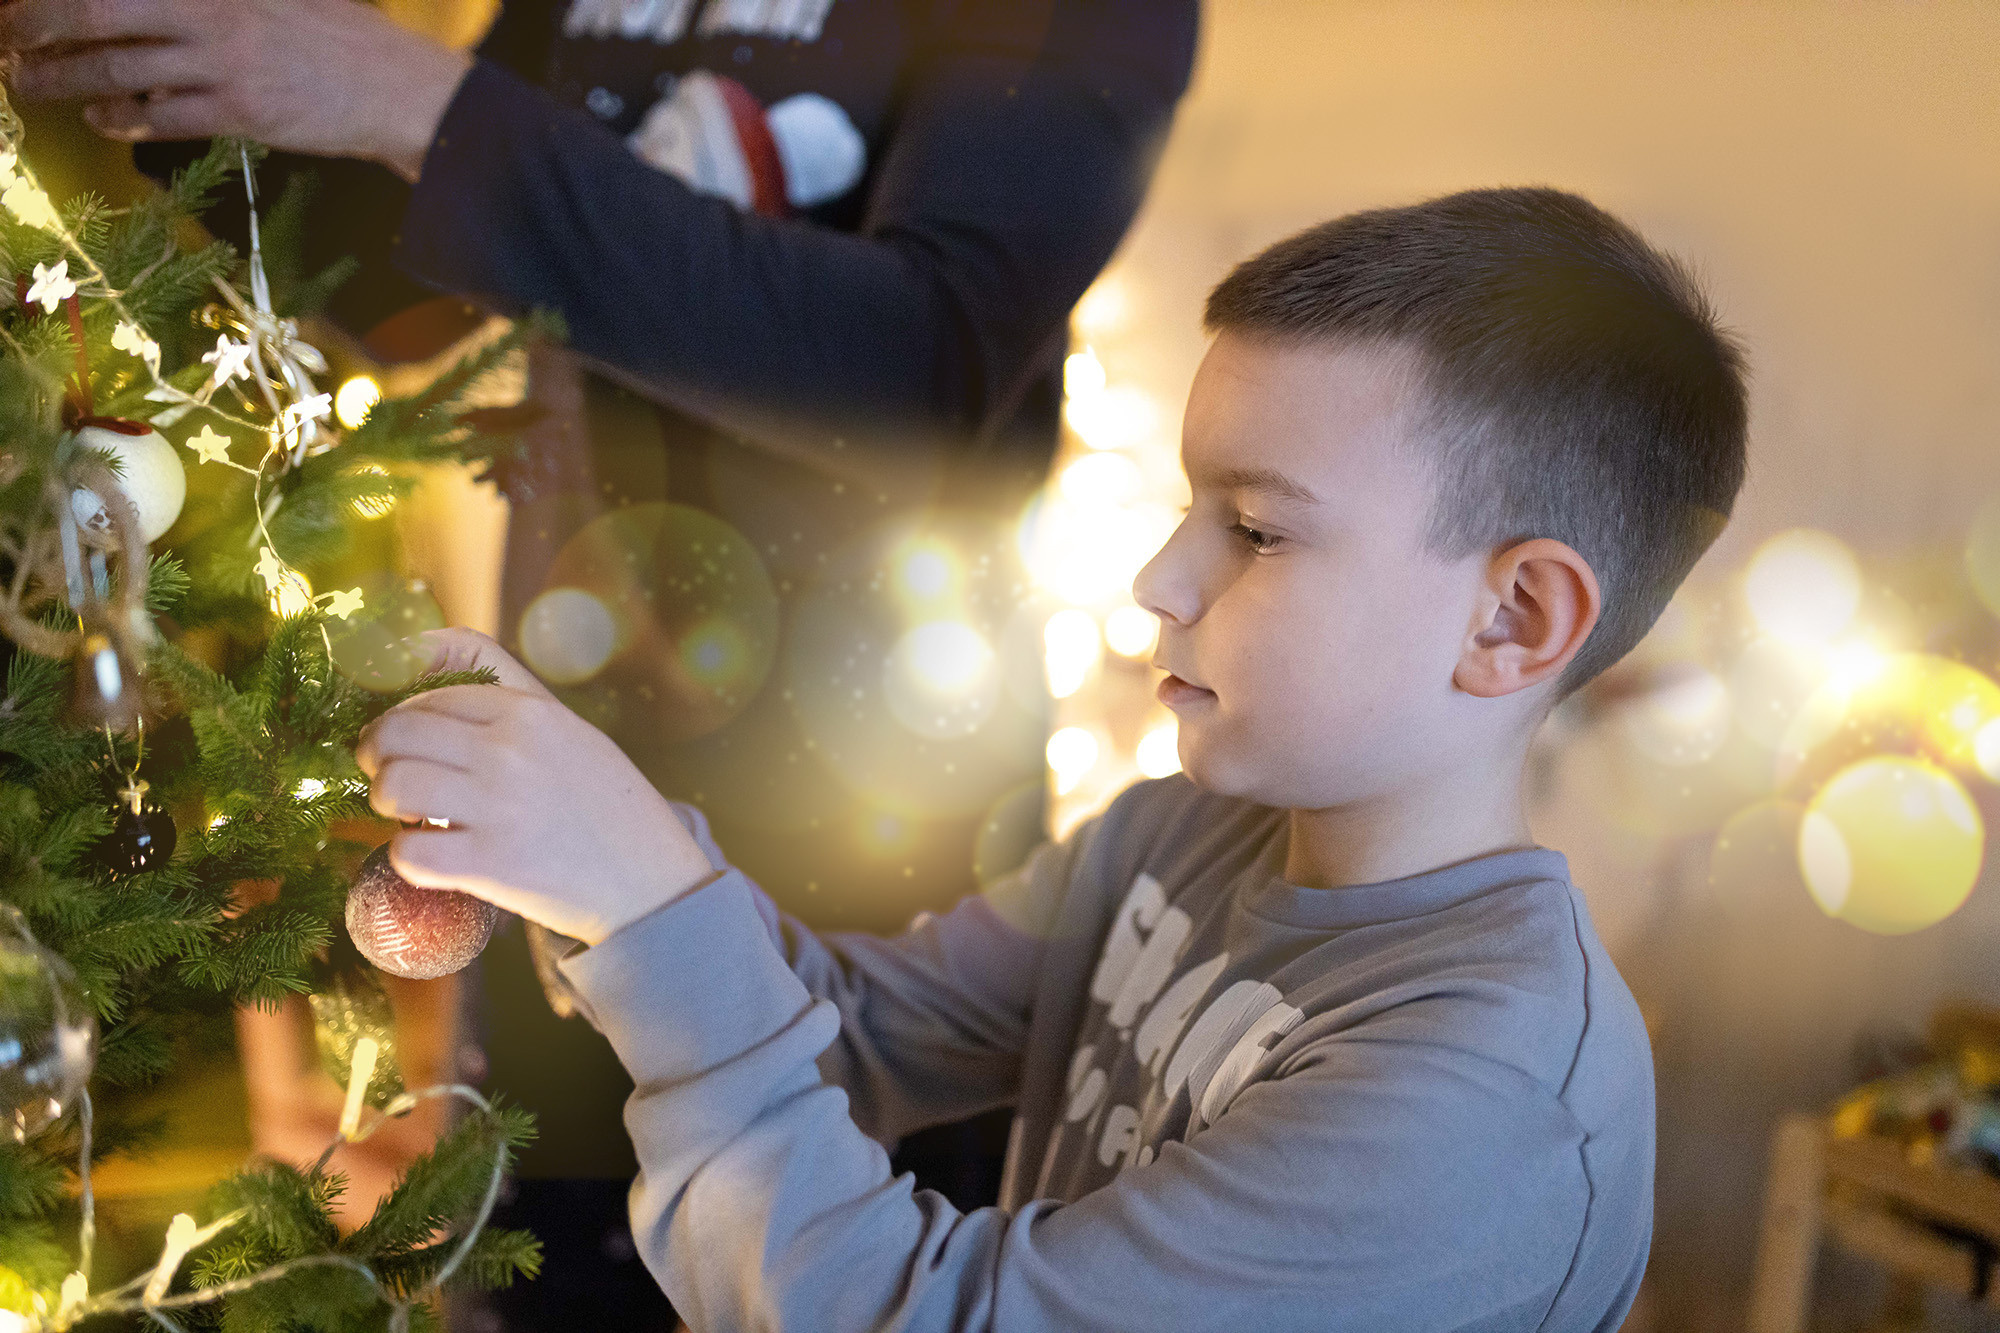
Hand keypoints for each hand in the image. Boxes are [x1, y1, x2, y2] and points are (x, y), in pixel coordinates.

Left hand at [0, 0, 472, 181]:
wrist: (397, 86)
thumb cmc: (336, 36)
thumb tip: (142, 9)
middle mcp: (210, 8)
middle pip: (96, 9)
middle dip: (36, 22)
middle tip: (10, 35)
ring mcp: (222, 60)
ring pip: (116, 66)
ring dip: (59, 76)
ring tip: (27, 82)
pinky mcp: (238, 111)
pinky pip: (159, 115)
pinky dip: (121, 116)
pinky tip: (102, 117)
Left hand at [355, 628, 718, 945]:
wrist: (650, 882)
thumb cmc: (606, 803)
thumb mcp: (569, 729)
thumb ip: (505, 692)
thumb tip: (417, 651)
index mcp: (529, 711)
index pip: (428, 695)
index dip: (399, 716)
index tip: (401, 741)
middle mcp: (509, 750)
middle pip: (397, 732)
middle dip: (377, 754)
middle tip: (387, 775)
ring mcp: (498, 806)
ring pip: (393, 786)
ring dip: (386, 802)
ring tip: (408, 815)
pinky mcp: (490, 863)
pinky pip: (408, 852)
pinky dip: (406, 858)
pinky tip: (430, 856)